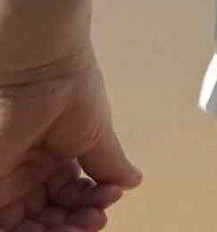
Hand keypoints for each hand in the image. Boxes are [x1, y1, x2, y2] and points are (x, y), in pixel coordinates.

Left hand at [0, 44, 141, 231]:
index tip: (111, 198)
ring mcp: (11, 182)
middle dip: (76, 224)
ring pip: (32, 225)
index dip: (91, 205)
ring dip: (61, 231)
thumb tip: (133, 181)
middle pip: (53, 217)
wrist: (45, 71)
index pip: (71, 198)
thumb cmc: (71, 91)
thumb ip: (110, 165)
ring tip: (87, 223)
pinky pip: (8, 226)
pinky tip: (64, 227)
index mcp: (54, 160)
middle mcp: (30, 174)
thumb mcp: (97, 136)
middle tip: (97, 219)